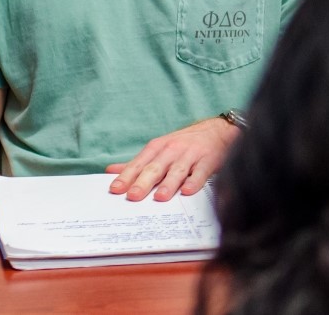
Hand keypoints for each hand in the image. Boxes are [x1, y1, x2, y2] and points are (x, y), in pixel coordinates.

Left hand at [106, 117, 238, 201]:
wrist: (218, 131)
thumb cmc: (185, 144)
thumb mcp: (160, 149)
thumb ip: (137, 162)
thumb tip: (111, 171)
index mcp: (158, 148)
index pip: (139, 164)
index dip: (127, 176)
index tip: (115, 189)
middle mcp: (172, 150)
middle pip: (155, 168)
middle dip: (143, 182)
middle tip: (133, 196)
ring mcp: (191, 155)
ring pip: (177, 170)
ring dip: (168, 184)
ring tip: (159, 197)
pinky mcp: (209, 160)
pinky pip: (201, 172)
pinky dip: (195, 181)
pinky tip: (188, 191)